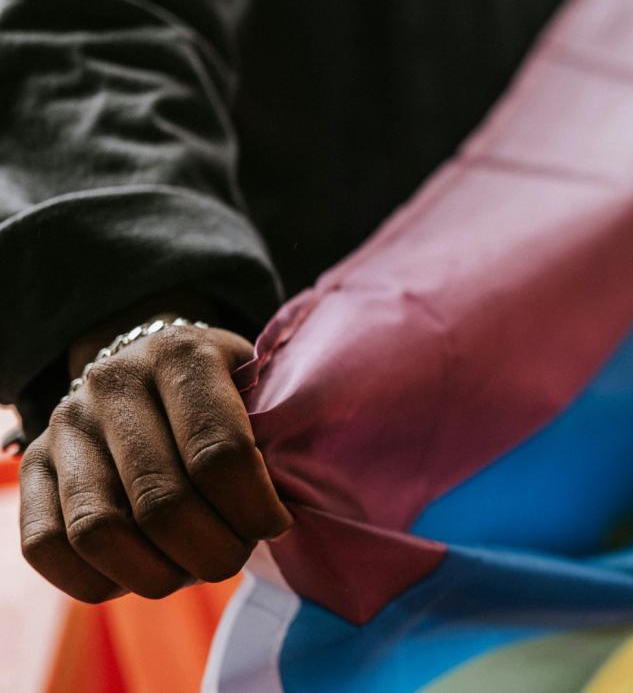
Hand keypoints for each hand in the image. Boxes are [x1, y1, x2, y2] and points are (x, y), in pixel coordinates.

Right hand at [19, 316, 291, 601]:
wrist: (151, 361)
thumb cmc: (228, 389)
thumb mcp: (261, 385)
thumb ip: (278, 434)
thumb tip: (299, 510)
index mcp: (181, 355)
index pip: (218, 454)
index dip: (253, 509)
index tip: (276, 526)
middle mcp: (112, 383)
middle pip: (162, 502)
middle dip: (213, 550)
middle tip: (237, 556)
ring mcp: (64, 424)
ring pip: (100, 531)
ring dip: (158, 572)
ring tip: (193, 568)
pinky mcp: (30, 463)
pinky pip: (46, 545)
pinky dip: (98, 580)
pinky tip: (143, 573)